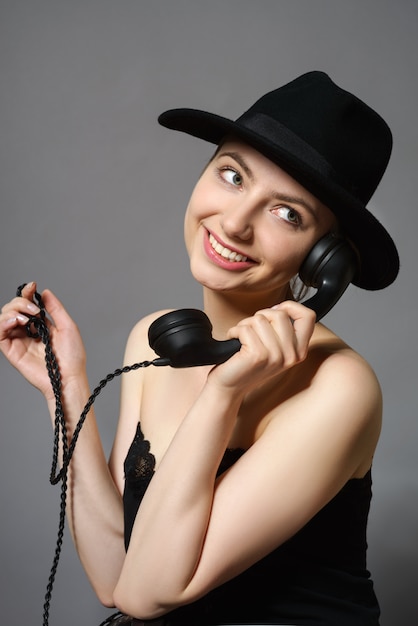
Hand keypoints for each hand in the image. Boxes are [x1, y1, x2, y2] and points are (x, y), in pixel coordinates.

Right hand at [0, 282, 86, 399]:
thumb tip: (45, 292)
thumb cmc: (72, 357)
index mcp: (40, 325)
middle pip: (12, 308)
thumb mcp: (67, 326)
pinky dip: (3, 322)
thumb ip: (55, 309)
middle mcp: (27, 332)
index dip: (27, 293)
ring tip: (27, 317)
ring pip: (3, 318)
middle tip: (34, 309)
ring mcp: (18, 341)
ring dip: (13, 310)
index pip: (27, 305)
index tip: (32, 286)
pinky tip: (16, 321)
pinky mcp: (11, 351)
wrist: (69, 377)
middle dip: (21, 301)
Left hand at [208, 301, 315, 393]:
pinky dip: (234, 332)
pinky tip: (234, 342)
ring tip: (242, 340)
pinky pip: (245, 328)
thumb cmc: (247, 363)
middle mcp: (291, 355)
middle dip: (260, 316)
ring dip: (244, 325)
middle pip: (280, 314)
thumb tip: (281, 307)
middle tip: (251, 331)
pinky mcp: (258, 355)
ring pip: (260, 319)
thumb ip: (282, 329)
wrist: (229, 386)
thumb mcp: (273, 346)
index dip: (291, 306)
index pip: (308, 316)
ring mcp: (276, 356)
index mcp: (298, 351)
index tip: (276, 310)